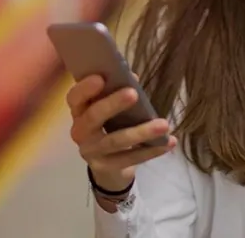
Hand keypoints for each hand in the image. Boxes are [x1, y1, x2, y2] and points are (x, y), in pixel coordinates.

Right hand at [66, 75, 176, 191]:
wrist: (110, 165)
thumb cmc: (113, 126)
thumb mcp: (114, 108)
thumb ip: (120, 92)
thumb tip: (132, 77)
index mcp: (80, 111)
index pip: (75, 98)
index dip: (85, 89)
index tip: (100, 78)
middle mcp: (80, 131)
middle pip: (93, 117)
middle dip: (113, 104)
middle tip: (134, 94)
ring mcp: (91, 151)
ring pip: (114, 141)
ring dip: (141, 132)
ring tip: (164, 125)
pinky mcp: (105, 167)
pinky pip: (129, 159)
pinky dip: (151, 150)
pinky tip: (169, 142)